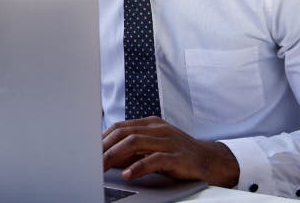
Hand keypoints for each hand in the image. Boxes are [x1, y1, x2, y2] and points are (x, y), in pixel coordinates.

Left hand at [102, 116, 239, 187]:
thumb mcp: (154, 148)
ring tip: (101, 167)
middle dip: (104, 147)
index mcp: (151, 124)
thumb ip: (133, 150)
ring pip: (135, 143)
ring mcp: (169, 141)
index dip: (102, 138)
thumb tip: (107, 158)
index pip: (120, 127)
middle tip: (89, 160)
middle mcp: (159, 129)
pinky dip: (138, 167)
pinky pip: (154, 160)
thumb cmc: (179, 155)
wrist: (212, 161)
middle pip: (124, 133)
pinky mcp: (178, 157)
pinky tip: (128, 174)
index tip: (87, 150)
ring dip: (114, 156)